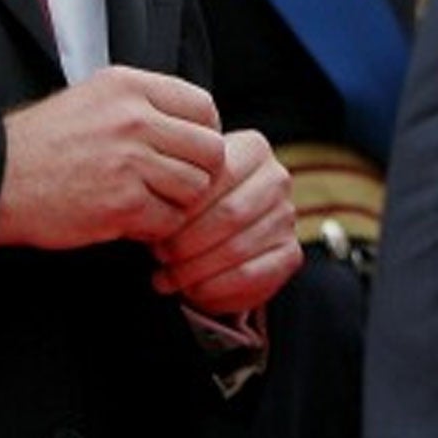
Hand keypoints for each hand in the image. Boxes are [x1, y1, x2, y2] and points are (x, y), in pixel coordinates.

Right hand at [0, 66, 224, 248]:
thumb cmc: (42, 143)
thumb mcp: (92, 97)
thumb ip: (143, 103)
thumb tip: (195, 121)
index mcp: (129, 86)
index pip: (203, 106)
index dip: (205, 133)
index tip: (191, 151)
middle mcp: (134, 118)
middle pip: (211, 149)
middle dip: (198, 172)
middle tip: (174, 184)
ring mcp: (129, 161)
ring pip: (195, 187)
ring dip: (177, 202)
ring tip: (148, 201)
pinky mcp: (121, 204)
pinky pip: (169, 221)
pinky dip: (154, 228)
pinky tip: (130, 220)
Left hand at [149, 128, 303, 316]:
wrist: (214, 236)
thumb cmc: (191, 206)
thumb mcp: (181, 185)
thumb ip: (172, 185)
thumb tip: (147, 205)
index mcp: (254, 149)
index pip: (218, 176)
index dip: (183, 207)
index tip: (153, 226)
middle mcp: (277, 179)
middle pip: (230, 214)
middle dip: (187, 241)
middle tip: (159, 255)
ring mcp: (287, 217)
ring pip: (238, 248)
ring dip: (195, 269)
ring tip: (167, 275)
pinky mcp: (290, 254)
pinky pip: (251, 275)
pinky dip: (214, 287)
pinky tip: (191, 289)